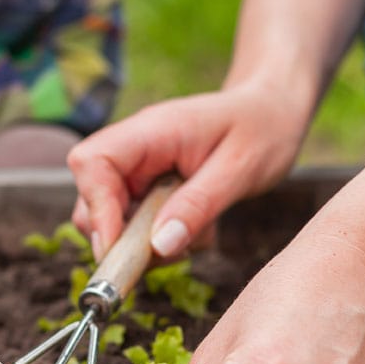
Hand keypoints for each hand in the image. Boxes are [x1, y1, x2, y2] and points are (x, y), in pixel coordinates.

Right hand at [68, 79, 308, 260]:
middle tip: (170, 251)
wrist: (273, 112)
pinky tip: (198, 229)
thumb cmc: (262, 129)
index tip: (119, 248)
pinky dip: (162, 242)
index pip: (91, 164)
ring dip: (148, 245)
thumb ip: (198, 206)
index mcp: (149, 131)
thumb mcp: (240, 169)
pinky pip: (136, 229)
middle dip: (122, 238)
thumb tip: (158, 247)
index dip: (97, 210)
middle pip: (91, 201)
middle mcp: (133, 151)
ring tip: (197, 234)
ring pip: (112, 222)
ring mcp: (138, 172)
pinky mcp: (147, 191)